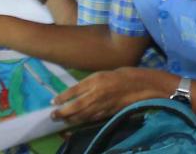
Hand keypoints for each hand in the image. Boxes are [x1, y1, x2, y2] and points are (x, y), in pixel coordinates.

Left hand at [52, 68, 171, 123]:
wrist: (143, 85)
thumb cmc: (125, 74)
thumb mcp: (105, 72)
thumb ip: (91, 82)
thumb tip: (78, 90)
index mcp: (95, 80)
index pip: (73, 91)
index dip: (62, 97)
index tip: (53, 101)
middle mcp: (96, 94)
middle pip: (74, 107)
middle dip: (62, 112)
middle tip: (53, 116)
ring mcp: (102, 105)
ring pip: (81, 116)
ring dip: (69, 119)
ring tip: (61, 120)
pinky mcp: (107, 113)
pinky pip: (91, 119)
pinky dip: (82, 121)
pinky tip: (77, 122)